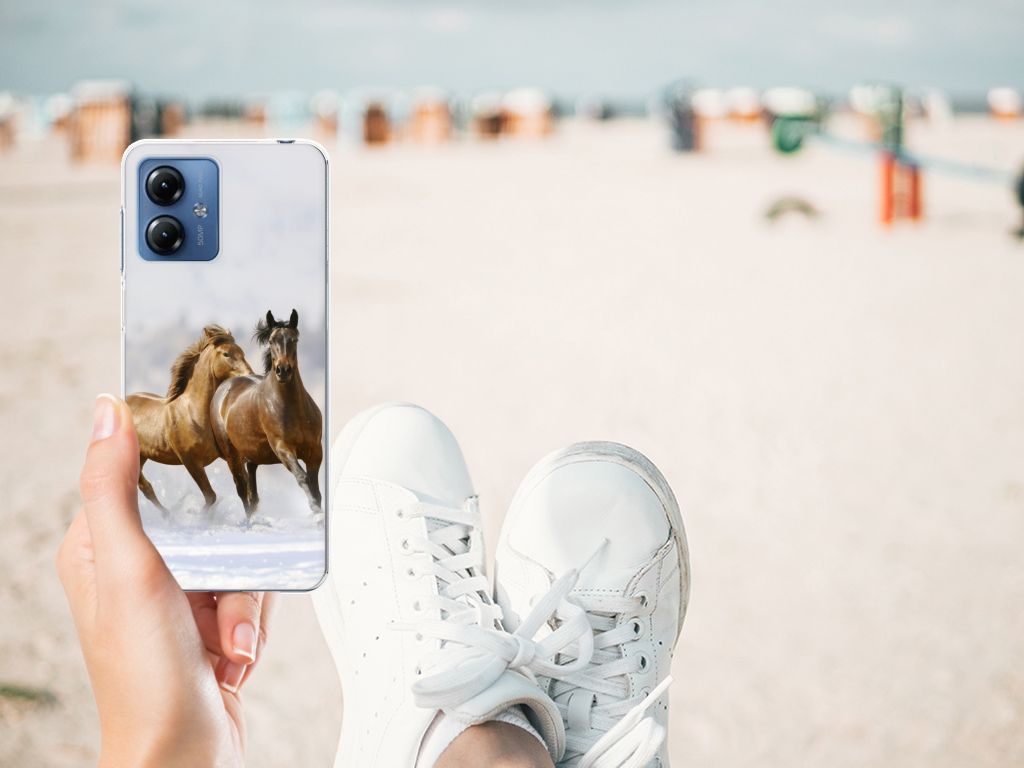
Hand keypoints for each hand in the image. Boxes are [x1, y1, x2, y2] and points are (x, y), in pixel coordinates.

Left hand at [57, 394, 273, 766]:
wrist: (185, 755)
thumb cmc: (145, 679)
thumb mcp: (129, 570)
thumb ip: (115, 489)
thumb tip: (106, 414)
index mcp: (99, 548)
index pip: (143, 480)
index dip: (183, 482)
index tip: (208, 486)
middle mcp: (136, 569)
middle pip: (207, 521)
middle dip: (229, 564)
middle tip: (220, 596)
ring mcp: (175, 597)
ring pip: (237, 557)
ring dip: (243, 602)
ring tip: (226, 639)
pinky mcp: (208, 621)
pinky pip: (251, 593)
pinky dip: (251, 623)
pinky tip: (234, 652)